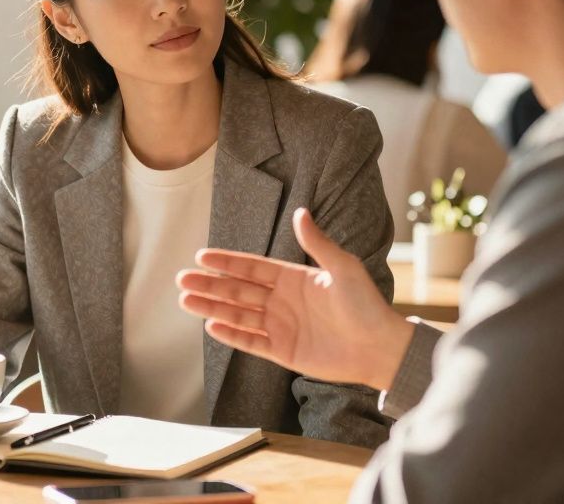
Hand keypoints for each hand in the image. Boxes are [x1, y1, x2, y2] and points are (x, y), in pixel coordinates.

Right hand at [176, 207, 412, 389]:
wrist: (381, 347)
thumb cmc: (366, 304)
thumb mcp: (343, 267)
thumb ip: (317, 243)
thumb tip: (300, 212)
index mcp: (293, 278)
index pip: (252, 268)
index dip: (227, 262)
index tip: (202, 256)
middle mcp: (281, 301)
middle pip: (238, 291)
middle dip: (210, 285)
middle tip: (182, 280)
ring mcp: (280, 327)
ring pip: (238, 315)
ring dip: (212, 308)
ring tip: (186, 301)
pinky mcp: (283, 352)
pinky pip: (251, 342)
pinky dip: (232, 336)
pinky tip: (212, 327)